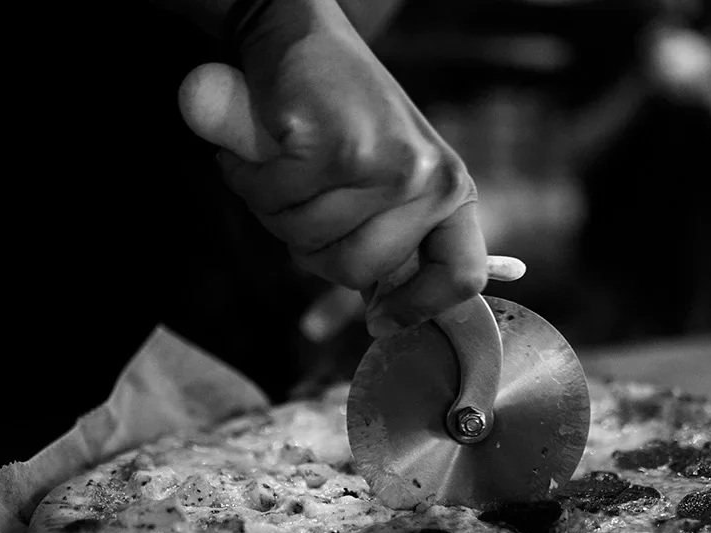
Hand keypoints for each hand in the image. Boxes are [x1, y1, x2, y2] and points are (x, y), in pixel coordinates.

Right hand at [183, 0, 509, 335]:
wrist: (300, 35)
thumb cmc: (341, 118)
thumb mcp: (389, 179)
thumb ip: (395, 238)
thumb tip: (385, 318)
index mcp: (453, 191)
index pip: (461, 275)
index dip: (418, 309)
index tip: (378, 320)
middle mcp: (430, 180)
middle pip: (357, 271)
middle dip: (311, 248)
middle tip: (299, 202)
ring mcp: (385, 165)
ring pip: (307, 240)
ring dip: (274, 209)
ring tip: (282, 165)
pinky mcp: (335, 149)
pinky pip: (275, 202)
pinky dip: (250, 180)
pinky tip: (261, 149)